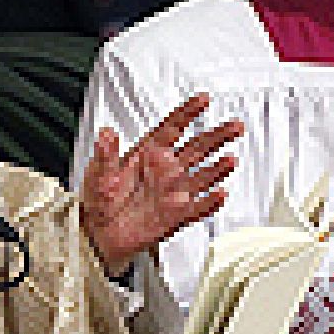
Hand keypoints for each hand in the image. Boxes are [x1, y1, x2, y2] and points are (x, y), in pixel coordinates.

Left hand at [80, 93, 241, 276]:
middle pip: (197, 148)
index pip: (172, 128)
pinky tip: (220, 194)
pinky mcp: (175, 215)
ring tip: (230, 159)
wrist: (100, 234)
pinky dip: (210, 202)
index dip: (188, 113)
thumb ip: (105, 154)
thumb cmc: (99, 200)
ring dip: (217, 168)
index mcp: (148, 154)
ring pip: (202, 176)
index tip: (203, 99)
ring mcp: (173, 192)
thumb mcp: (98, 173)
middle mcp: (165, 170)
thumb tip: (106, 133)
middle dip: (217, 136)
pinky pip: (197, 208)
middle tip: (235, 125)